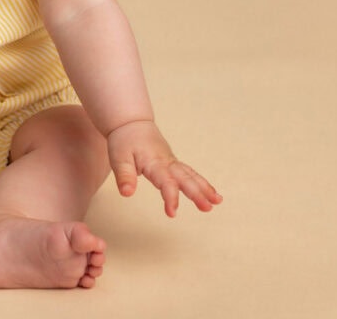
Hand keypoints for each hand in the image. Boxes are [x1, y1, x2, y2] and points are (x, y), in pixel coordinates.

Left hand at [106, 120, 222, 216]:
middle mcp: (167, 162)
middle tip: (208, 207)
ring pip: (191, 175)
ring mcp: (172, 162)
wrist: (131, 124)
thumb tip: (127, 193)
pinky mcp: (173, 163)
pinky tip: (211, 193)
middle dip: (197, 193)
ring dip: (205, 188)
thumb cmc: (124, 141)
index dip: (170, 197)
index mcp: (154, 162)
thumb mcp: (118, 158)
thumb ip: (124, 176)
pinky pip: (190, 173)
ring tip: (217, 201)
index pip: (165, 182)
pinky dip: (201, 182)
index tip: (172, 213)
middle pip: (185, 178)